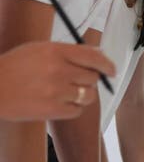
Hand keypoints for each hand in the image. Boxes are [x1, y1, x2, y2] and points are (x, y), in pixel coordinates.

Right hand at [0, 42, 114, 120]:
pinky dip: (72, 109)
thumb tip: (97, 53)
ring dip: (83, 95)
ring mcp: (56, 91)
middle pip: (92, 77)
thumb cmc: (13, 67)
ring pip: (88, 95)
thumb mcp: (38, 50)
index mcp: (55, 51)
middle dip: (88, 80)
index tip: (111, 70)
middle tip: (76, 82)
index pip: (93, 56)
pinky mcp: (52, 110)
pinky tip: (59, 104)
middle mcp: (58, 70)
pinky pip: (77, 111)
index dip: (106, 64)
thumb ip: (67, 51)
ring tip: (68, 94)